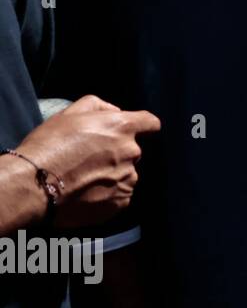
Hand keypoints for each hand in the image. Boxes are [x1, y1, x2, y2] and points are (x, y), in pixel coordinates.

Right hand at [13, 96, 160, 228]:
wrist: (34, 185)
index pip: (151, 123)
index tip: (130, 132)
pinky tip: (87, 193)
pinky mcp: (121, 201)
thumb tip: (115, 110)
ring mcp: (128, 179)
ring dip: (112, 175)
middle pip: (133, 151)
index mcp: (122, 128)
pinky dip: (108, 194)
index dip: (142, 126)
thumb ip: (97, 106)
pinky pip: (120, 194)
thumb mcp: (68, 114)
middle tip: (89, 159)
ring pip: (126, 174)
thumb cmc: (49, 146)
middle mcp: (131, 152)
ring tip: (84, 179)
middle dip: (117, 153)